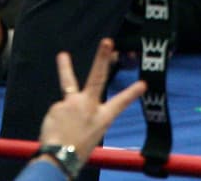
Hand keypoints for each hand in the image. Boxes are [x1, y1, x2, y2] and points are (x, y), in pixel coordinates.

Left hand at [37, 38, 146, 169]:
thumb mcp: (91, 133)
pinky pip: (59, 108)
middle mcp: (89, 107)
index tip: (143, 83)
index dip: (132, 93)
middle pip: (97, 78)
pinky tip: (57, 128)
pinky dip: (58, 116)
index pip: (120, 103)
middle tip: (107, 41)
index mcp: (102, 118)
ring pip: (68, 83)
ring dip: (65, 66)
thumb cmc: (76, 150)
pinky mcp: (57, 105)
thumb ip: (86, 114)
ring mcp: (72, 104)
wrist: (59, 158)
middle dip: (102, 58)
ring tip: (63, 55)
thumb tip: (75, 103)